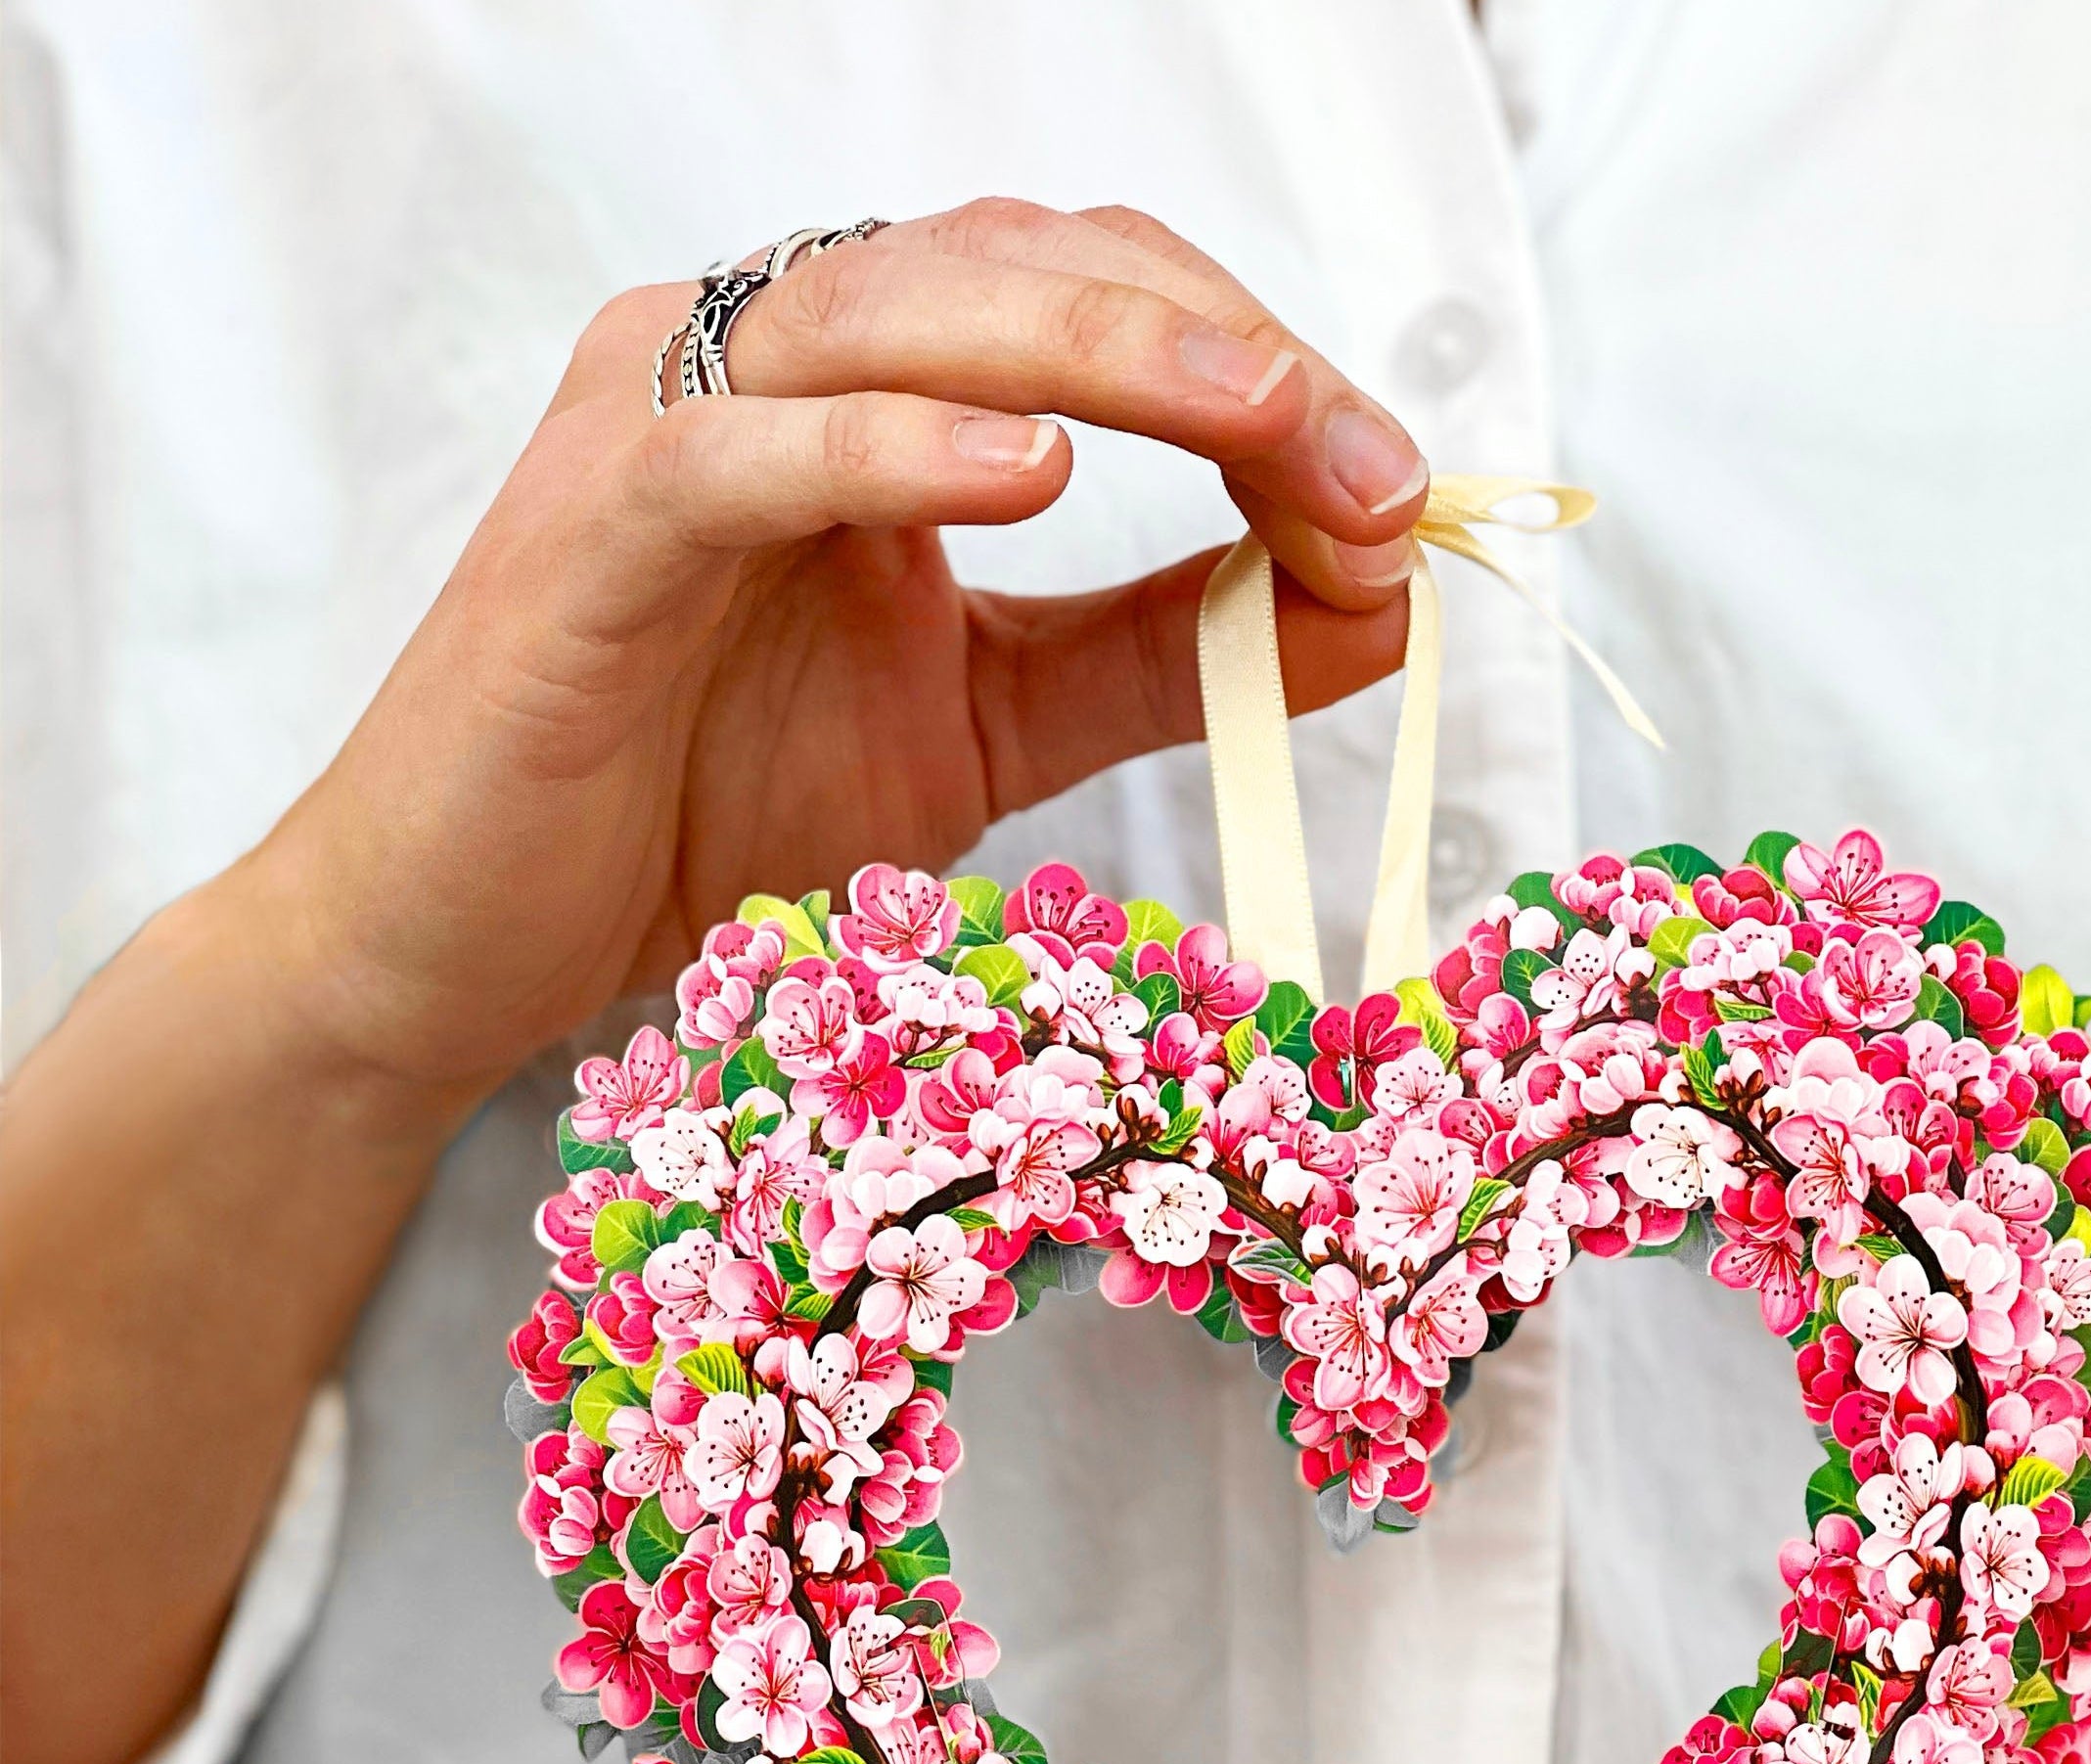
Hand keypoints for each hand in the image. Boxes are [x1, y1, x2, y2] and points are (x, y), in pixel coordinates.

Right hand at [0, 197, 1420, 1763]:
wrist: (468, 948)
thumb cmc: (697, 819)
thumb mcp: (987, 731)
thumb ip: (1158, 650)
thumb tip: (1372, 602)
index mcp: (866, 395)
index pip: (1090, 300)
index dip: (1260, 372)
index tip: (1399, 497)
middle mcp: (766, 364)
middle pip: (1020, 265)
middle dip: (1224, 351)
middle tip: (1370, 461)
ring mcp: (665, 422)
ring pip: (902, 309)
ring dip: (1107, 353)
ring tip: (1269, 423)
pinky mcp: (589, 523)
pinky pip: (751, 449)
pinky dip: (893, 449)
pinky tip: (1031, 472)